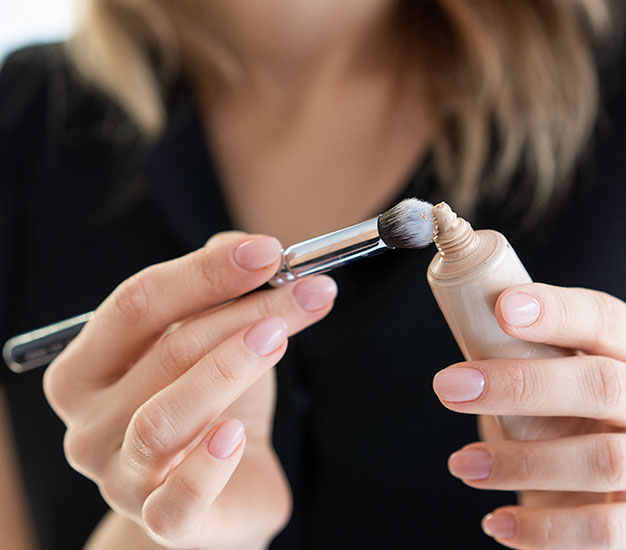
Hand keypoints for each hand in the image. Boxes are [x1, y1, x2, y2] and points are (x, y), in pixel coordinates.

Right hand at [43, 232, 336, 549]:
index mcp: (86, 369)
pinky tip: (239, 434)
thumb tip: (241, 246)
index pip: (135, 304)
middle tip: (307, 289)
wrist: (223, 490)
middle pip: (166, 351)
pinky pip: (180, 497)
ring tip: (280, 339)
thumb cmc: (213, 407)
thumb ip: (215, 292)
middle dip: (246, 311)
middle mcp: (88, 424)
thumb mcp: (213, 342)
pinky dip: (211, 462)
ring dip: (232, 367)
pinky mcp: (162, 522)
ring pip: (167, 417)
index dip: (204, 273)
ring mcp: (119, 478)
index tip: (268, 251)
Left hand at [433, 283, 625, 548]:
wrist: (621, 499)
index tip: (503, 307)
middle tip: (450, 388)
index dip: (559, 310)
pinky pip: (607, 532)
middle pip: (606, 386)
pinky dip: (544, 528)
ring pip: (606, 461)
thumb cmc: (576, 421)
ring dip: (521, 462)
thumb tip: (467, 320)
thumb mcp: (560, 378)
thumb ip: (528, 353)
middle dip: (520, 385)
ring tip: (462, 464)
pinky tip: (496, 523)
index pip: (609, 319)